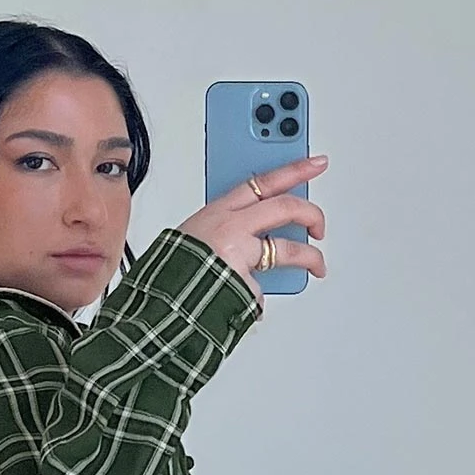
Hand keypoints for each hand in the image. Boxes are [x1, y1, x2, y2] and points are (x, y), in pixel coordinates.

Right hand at [175, 154, 327, 302]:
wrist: (154, 310)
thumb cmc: (166, 276)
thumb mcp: (190, 240)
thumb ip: (220, 232)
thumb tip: (247, 240)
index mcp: (216, 212)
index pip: (263, 180)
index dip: (294, 169)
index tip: (316, 163)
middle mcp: (230, 227)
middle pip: (284, 208)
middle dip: (311, 214)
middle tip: (319, 224)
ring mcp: (238, 255)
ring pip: (287, 250)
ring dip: (310, 259)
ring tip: (317, 266)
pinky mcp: (243, 283)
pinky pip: (259, 292)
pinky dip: (255, 302)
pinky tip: (247, 306)